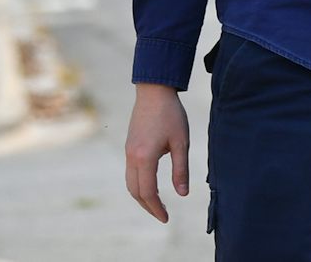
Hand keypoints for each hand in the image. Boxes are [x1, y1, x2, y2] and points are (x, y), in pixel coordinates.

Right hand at [124, 83, 189, 221]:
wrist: (154, 92)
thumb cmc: (171, 115)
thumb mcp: (181, 142)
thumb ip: (181, 169)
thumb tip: (183, 193)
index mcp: (145, 158)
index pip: (148, 192)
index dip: (157, 208)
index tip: (166, 218)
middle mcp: (132, 158)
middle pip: (136, 191)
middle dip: (148, 206)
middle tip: (162, 215)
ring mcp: (128, 153)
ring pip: (130, 184)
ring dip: (142, 197)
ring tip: (156, 204)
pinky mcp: (129, 148)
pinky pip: (130, 173)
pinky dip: (138, 185)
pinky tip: (150, 186)